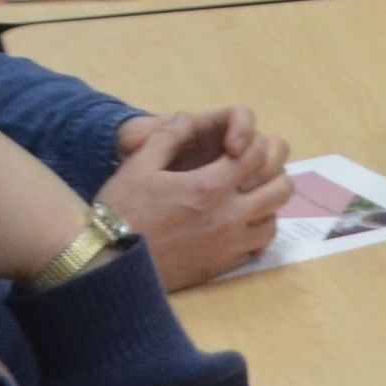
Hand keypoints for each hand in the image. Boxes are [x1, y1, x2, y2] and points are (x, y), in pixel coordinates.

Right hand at [100, 108, 293, 289]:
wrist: (106, 263)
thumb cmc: (121, 211)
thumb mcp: (138, 166)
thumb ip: (167, 138)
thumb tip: (187, 118)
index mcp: (210, 186)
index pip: (258, 155)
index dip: (254, 145)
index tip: (238, 147)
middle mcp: (228, 216)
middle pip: (280, 189)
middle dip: (272, 174)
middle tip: (252, 172)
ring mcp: (228, 245)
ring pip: (273, 221)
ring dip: (266, 207)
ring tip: (246, 200)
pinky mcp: (221, 266)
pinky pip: (256, 249)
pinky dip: (254, 235)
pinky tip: (236, 228)